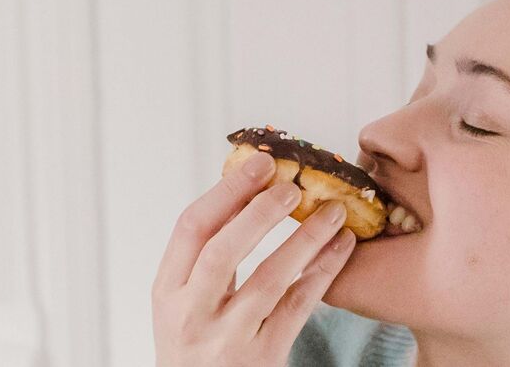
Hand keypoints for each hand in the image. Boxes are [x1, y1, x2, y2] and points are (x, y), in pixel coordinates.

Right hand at [151, 152, 355, 366]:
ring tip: (334, 210)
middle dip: (259, 212)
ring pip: (269, 279)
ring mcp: (226, 340)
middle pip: (222, 251)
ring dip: (305, 238)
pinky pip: (299, 305)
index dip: (227, 190)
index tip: (261, 162)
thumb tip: (249, 187)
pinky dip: (323, 271)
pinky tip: (341, 246)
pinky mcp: (263, 357)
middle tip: (293, 184)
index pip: (190, 228)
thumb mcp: (188, 300)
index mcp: (168, 291)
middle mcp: (190, 316)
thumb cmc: (200, 343)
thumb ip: (209, 254)